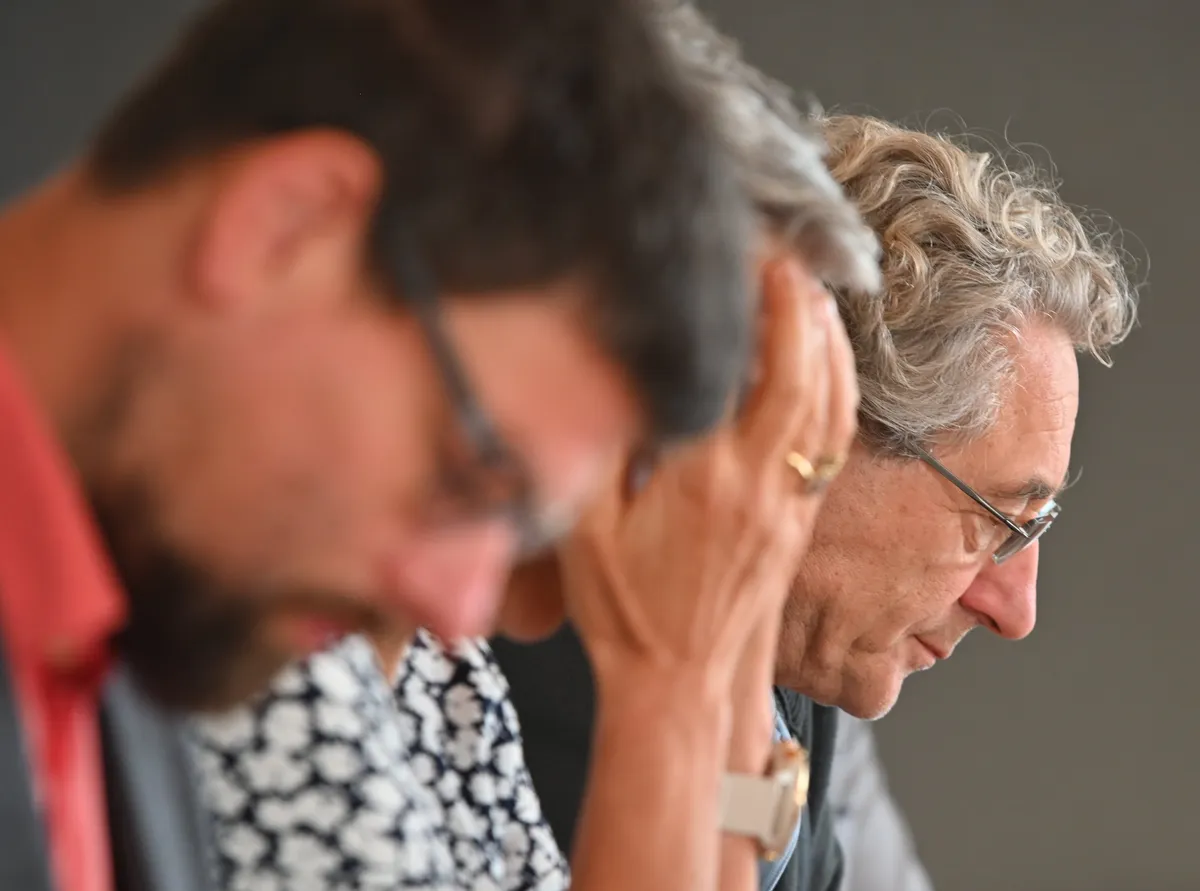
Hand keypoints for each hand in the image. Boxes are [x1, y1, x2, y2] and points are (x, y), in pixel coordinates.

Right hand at [559, 256, 859, 691]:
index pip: (740, 369)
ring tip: (815, 295)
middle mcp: (758, 483)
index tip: (749, 259)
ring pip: (830, 405)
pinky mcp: (799, 520)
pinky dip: (837, 388)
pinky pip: (833, 439)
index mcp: (702, 477)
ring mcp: (789, 502)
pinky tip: (826, 364)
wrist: (681, 681)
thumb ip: (600, 451)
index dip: (752, 307)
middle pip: (803, 374)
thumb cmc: (627, 611)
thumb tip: (619, 381)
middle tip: (790, 257)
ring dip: (830, 343)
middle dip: (802, 307)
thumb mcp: (584, 530)